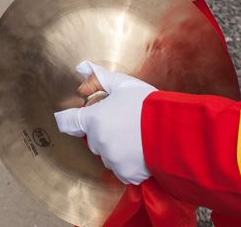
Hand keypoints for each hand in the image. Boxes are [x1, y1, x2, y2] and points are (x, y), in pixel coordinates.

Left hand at [53, 61, 154, 184]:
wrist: (173, 129)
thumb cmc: (147, 105)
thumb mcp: (123, 85)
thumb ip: (99, 77)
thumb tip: (82, 67)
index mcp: (93, 119)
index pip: (67, 122)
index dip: (71, 119)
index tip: (76, 118)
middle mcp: (99, 142)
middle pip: (93, 139)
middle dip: (103, 132)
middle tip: (123, 122)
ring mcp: (111, 160)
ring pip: (108, 155)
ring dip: (116, 148)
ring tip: (136, 136)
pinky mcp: (126, 174)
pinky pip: (121, 170)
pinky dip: (129, 163)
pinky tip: (141, 150)